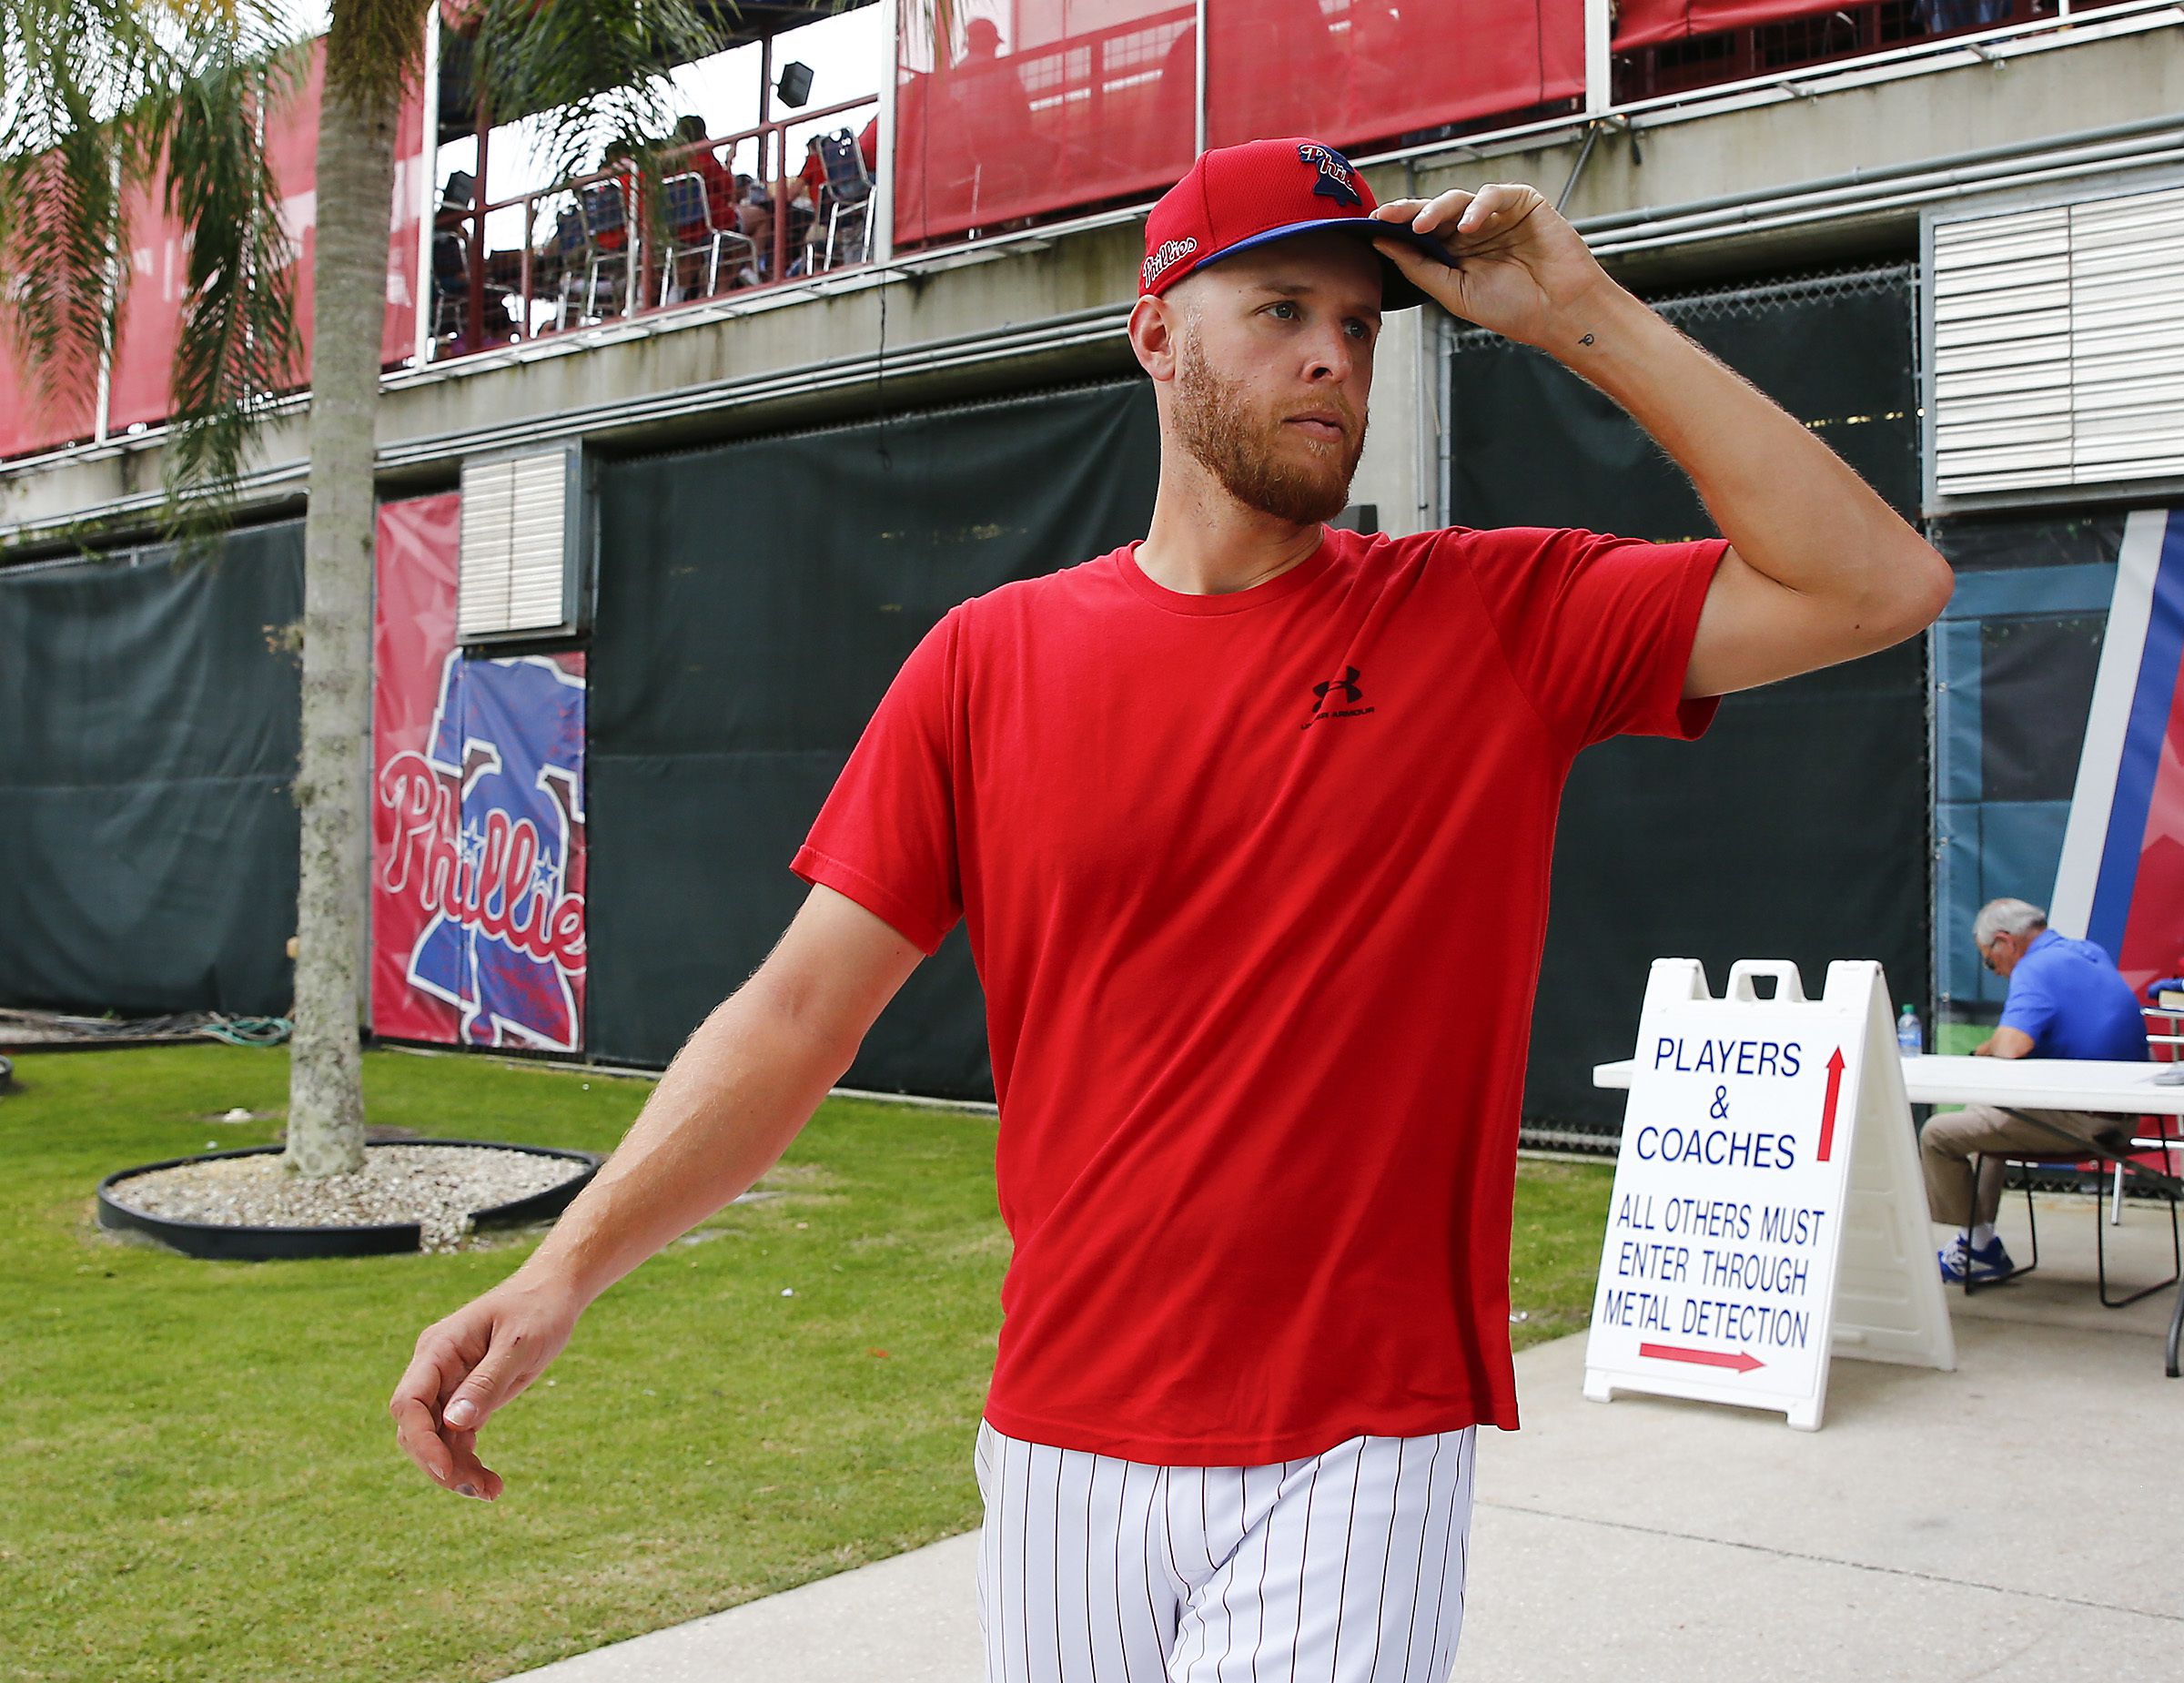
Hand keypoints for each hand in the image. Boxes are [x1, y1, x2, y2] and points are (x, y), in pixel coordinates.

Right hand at [388, 1273, 582, 1500]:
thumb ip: (487, 1381)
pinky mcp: (466, 1398)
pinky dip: (467, 1461)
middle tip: (478, 1489)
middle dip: (439, 1463)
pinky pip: (455, 1438)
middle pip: (415, 1428)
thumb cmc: (538, 1311)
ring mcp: (448, 1385)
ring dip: (456, 1469)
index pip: (408, 1402)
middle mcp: (435, 1369)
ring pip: (436, 1440)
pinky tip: (491, 1483)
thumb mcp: (519, 1345)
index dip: (420, 1440)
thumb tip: (453, 1423)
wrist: (553, 1295)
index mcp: (438, 1349)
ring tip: (491, 1491)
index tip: (446, 1470)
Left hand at [1367, 184, 1620, 352]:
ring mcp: (1497, 215)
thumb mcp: (1454, 292)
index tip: (1372, 225)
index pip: (1420, 231)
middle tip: (1387, 216)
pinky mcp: (1522, 203)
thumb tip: (1382, 244)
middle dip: (1408, 212)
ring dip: (1438, 209)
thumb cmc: (1512, 308)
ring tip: (1423, 226)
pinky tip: (1469, 225)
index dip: (1397, 225)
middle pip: (1434, 210)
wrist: (1559, 313)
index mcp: (1455, 251)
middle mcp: (1473, 229)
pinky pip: (1494, 194)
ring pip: (1459, 199)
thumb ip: (1419, 267)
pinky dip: (1479, 207)